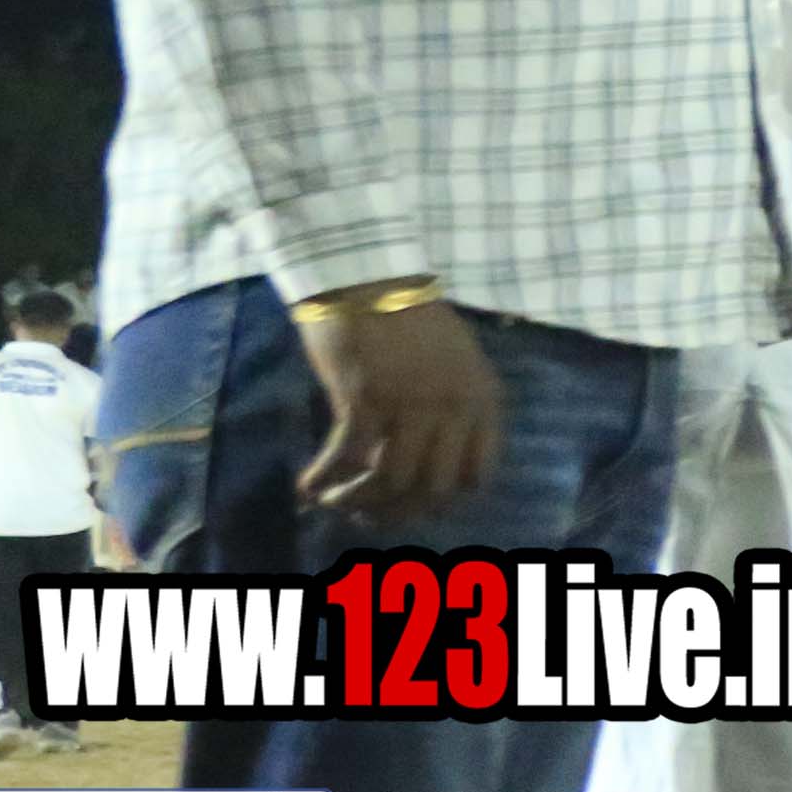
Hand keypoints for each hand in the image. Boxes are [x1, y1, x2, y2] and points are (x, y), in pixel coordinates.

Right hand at [292, 292, 499, 524]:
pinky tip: (308, 487)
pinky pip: (348, 459)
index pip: (476, 476)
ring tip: (335, 502)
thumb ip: (454, 405)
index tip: (415, 501)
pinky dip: (326, 479)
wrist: (369, 277)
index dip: (443, 498)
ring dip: (360, 501)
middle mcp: (454, 410)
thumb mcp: (457, 363)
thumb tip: (429, 452)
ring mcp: (412, 407)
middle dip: (399, 510)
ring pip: (391, 482)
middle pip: (432, 489)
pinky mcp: (365, 401)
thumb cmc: (409, 315)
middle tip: (369, 514)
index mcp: (483, 401)